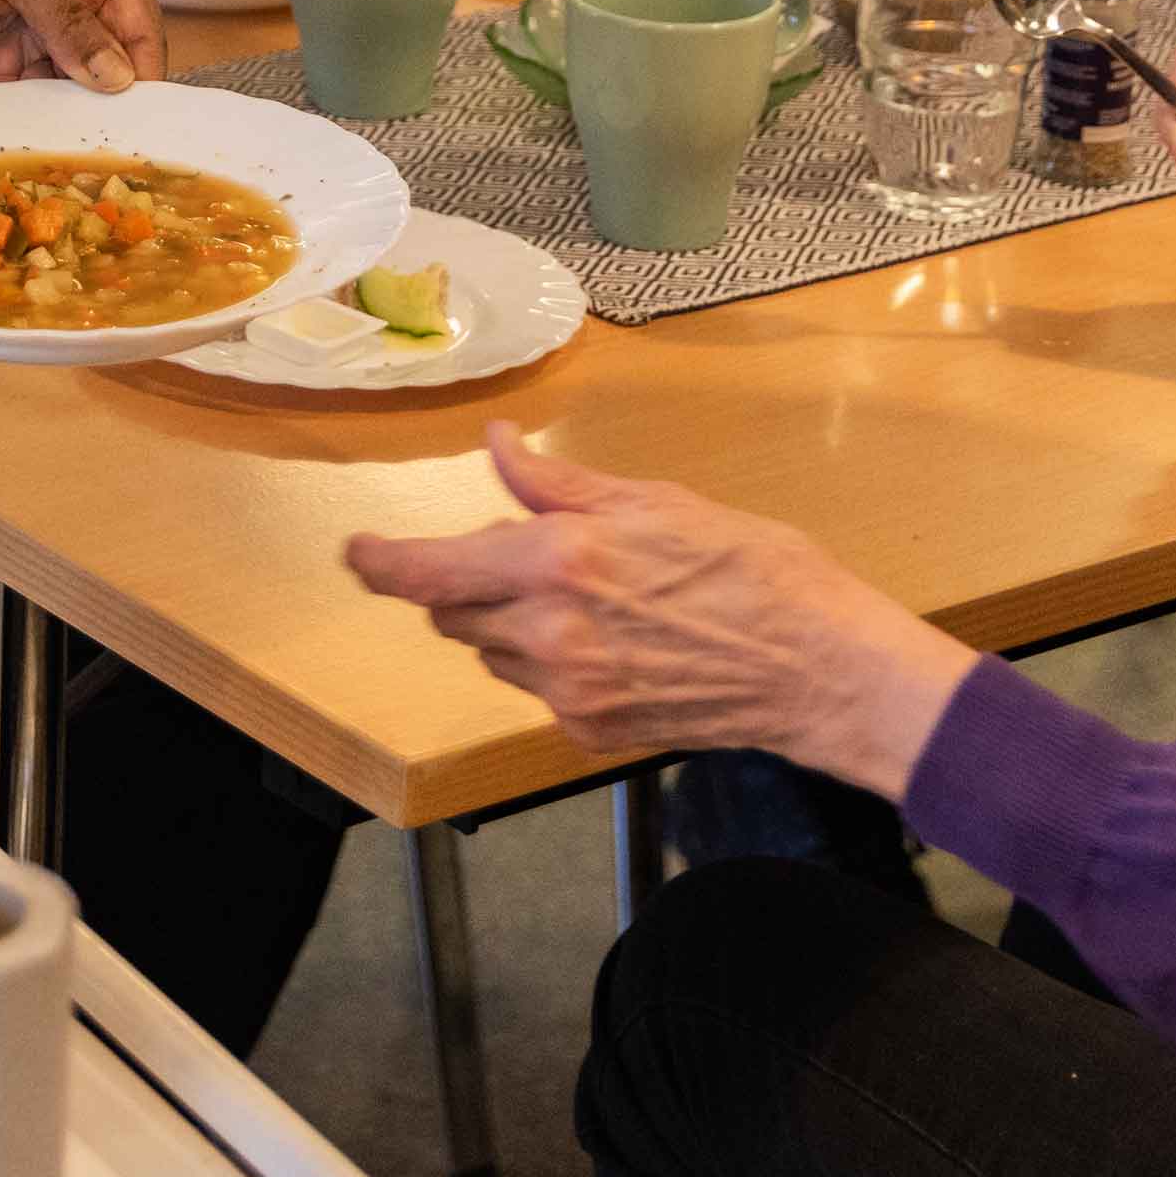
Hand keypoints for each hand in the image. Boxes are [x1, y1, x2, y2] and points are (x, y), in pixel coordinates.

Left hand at [344, 425, 976, 796]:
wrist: (818, 668)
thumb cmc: (751, 568)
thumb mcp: (652, 501)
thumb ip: (555, 484)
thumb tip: (495, 444)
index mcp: (556, 566)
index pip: (427, 572)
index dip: (379, 563)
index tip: (357, 552)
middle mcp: (547, 637)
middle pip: (451, 613)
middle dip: (462, 580)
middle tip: (517, 553)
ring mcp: (568, 694)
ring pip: (493, 651)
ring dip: (507, 620)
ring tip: (586, 594)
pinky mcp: (590, 732)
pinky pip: (539, 689)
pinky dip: (552, 660)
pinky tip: (617, 639)